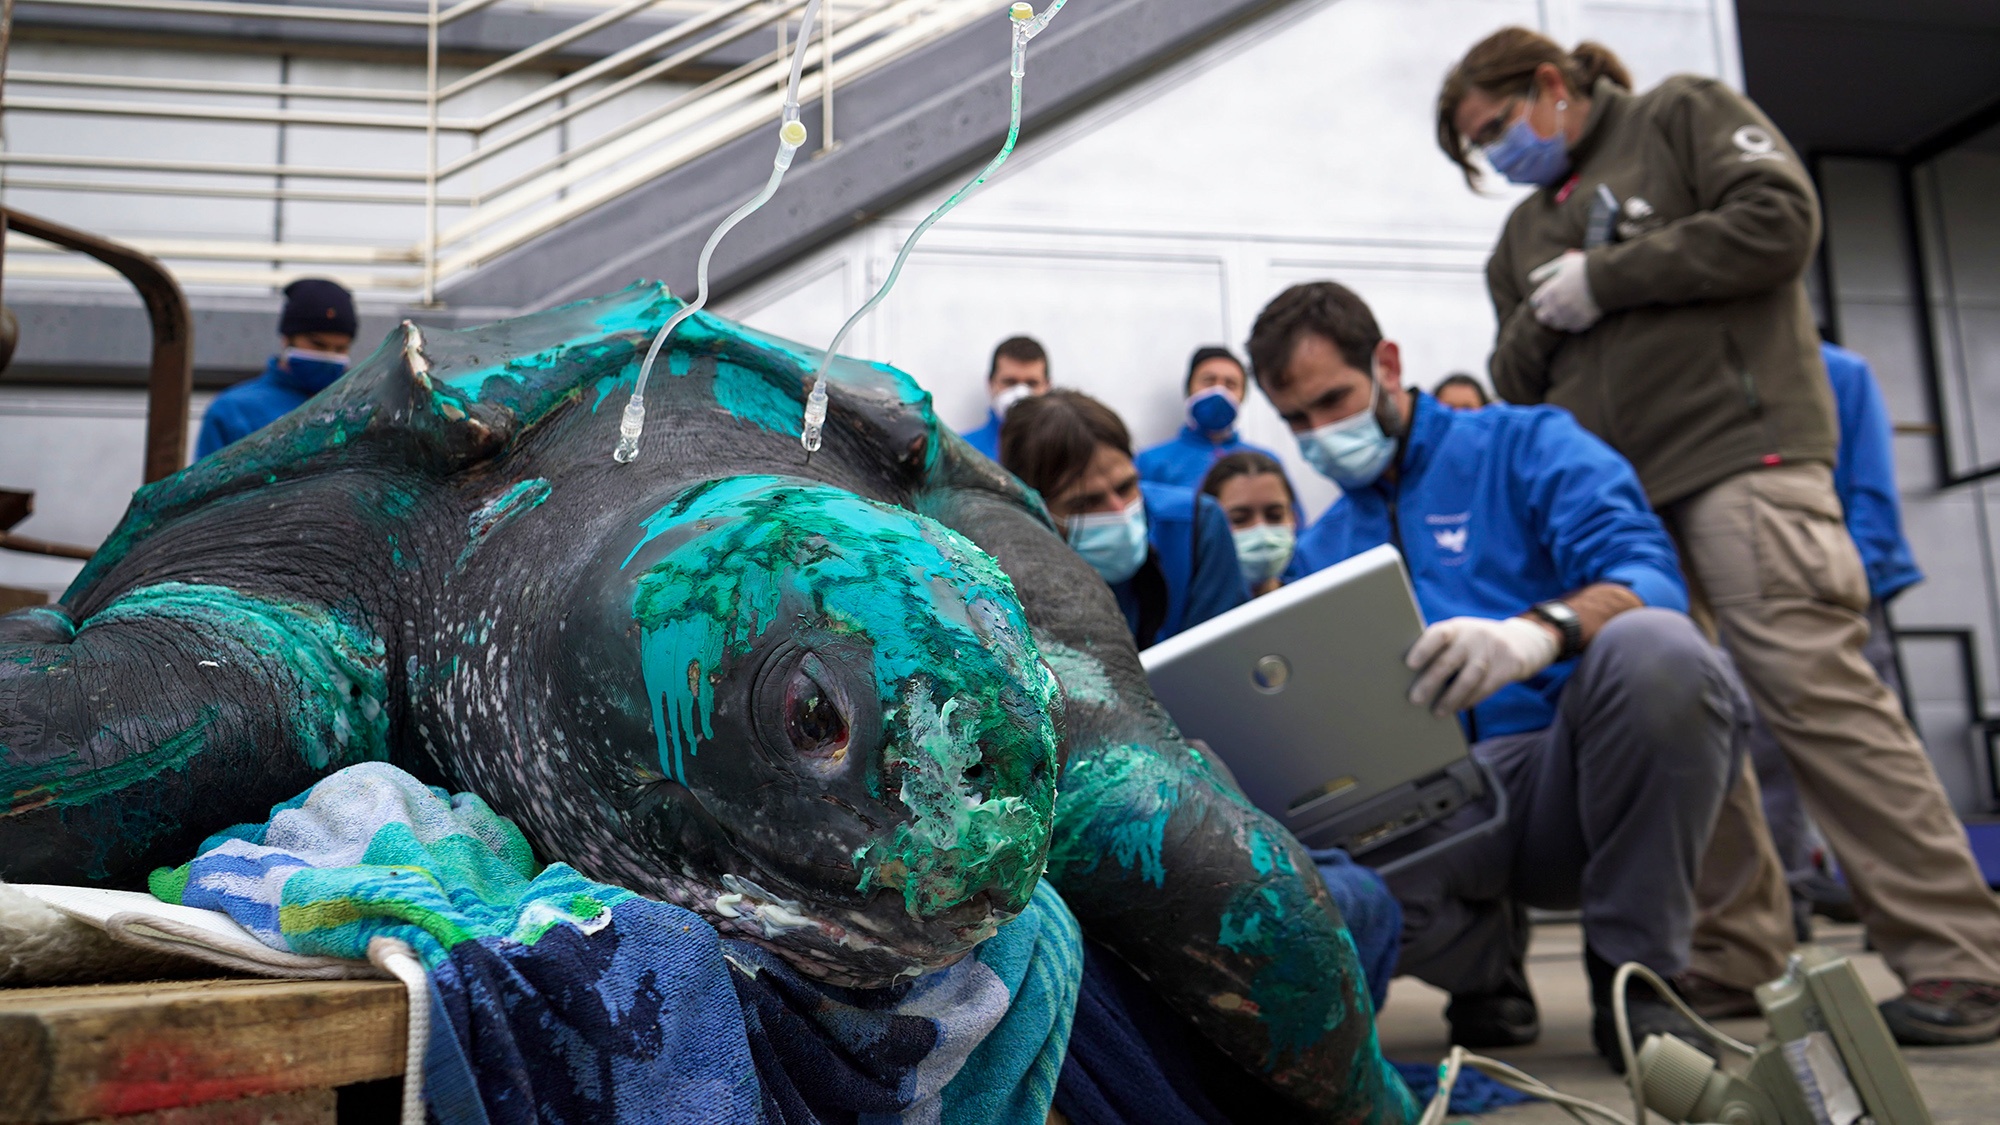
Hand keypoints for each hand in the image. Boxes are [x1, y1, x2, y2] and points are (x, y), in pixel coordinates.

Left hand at [1406, 616, 1560, 716]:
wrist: (1522, 640)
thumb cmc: (1476, 643)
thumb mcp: (1462, 636)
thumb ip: (1442, 649)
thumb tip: (1412, 677)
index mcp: (1456, 627)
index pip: (1438, 634)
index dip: (1423, 648)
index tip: (1409, 664)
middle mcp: (1473, 636)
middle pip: (1449, 661)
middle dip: (1430, 682)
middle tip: (1415, 700)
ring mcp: (1492, 650)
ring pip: (1468, 678)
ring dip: (1451, 698)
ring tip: (1437, 712)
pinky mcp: (1508, 665)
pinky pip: (1486, 686)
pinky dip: (1471, 699)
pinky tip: (1459, 708)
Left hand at [1528, 251, 1602, 332]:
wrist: (1608, 277)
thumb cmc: (1584, 267)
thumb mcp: (1563, 264)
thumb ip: (1546, 272)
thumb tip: (1531, 279)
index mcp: (1549, 292)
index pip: (1536, 302)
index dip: (1541, 299)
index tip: (1548, 296)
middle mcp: (1556, 306)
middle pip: (1543, 316)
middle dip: (1547, 312)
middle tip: (1556, 306)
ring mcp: (1569, 316)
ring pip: (1556, 324)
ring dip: (1559, 319)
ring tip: (1567, 311)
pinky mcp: (1582, 322)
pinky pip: (1572, 328)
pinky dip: (1573, 324)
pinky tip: (1578, 315)